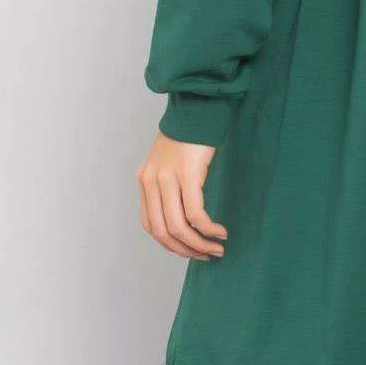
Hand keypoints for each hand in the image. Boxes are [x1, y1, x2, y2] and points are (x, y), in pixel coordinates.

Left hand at [138, 134, 227, 258]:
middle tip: (206, 256)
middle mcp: (152, 181)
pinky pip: (195, 213)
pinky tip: (220, 232)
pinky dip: (207, 229)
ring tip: (216, 249)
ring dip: (199, 244)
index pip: (150, 225)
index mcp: (145, 180)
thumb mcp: (170, 162)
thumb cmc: (189, 136)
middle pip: (163, 231)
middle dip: (186, 249)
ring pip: (179, 226)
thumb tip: (185, 216)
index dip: (170, 244)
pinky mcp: (187, 174)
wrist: (197, 108)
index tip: (190, 250)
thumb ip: (170, 185)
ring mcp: (167, 178)